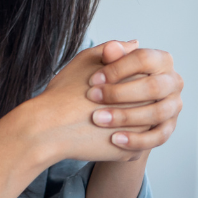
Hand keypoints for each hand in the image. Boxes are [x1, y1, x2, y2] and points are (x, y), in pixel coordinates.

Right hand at [17, 41, 146, 163]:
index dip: (127, 80)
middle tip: (106, 105)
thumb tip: (136, 44)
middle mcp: (144, 106)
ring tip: (106, 120)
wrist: (48, 128)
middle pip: (149, 103)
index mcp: (137, 80)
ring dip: (132, 123)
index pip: (147, 78)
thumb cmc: (64, 92)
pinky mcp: (130, 153)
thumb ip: (115, 49)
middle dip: (132, 103)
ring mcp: (140, 133)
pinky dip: (124, 141)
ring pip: (144, 126)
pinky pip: (135, 146)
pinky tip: (105, 135)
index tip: (108, 85)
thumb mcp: (87, 60)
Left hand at [86, 42, 182, 153]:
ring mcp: (174, 106)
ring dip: (126, 117)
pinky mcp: (168, 128)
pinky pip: (158, 137)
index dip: (118, 68)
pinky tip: (114, 139)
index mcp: (161, 60)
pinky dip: (137, 139)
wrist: (107, 109)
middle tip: (92, 97)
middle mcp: (173, 81)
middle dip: (120, 93)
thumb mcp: (103, 64)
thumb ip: (109, 55)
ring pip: (156, 112)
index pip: (144, 59)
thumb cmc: (107, 81)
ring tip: (98, 119)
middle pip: (153, 87)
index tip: (93, 79)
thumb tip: (112, 47)